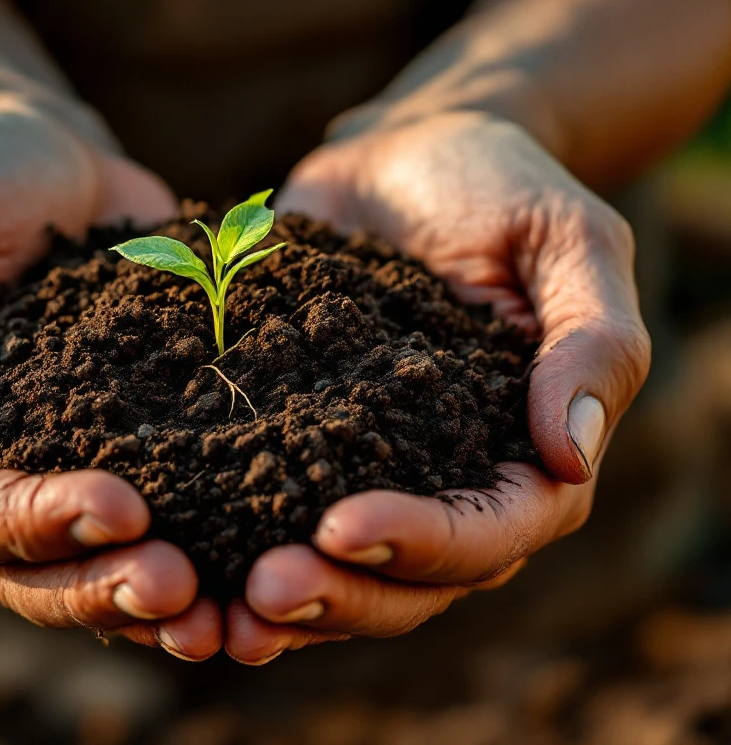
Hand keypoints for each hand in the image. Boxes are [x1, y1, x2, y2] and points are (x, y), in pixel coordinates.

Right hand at [0, 103, 220, 659]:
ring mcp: (59, 479)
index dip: (34, 522)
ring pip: (98, 573)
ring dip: (156, 605)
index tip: (120, 508)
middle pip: (33, 571)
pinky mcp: (133, 459)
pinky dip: (206, 558)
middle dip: (105, 586)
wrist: (47, 166)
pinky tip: (261, 571)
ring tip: (228, 613)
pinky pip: (163, 527)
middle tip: (182, 585)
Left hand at [226, 109, 650, 662]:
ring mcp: (368, 472)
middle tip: (264, 588)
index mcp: (525, 456)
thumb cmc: (500, 188)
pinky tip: (175, 559)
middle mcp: (447, 484)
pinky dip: (229, 549)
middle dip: (340, 595)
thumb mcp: (568, 241)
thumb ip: (592, 341)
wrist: (407, 156)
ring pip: (339, 573)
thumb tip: (572, 456)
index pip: (493, 532)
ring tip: (213, 611)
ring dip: (283, 605)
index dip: (424, 544)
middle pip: (408, 583)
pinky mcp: (299, 445)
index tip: (343, 526)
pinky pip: (268, 514)